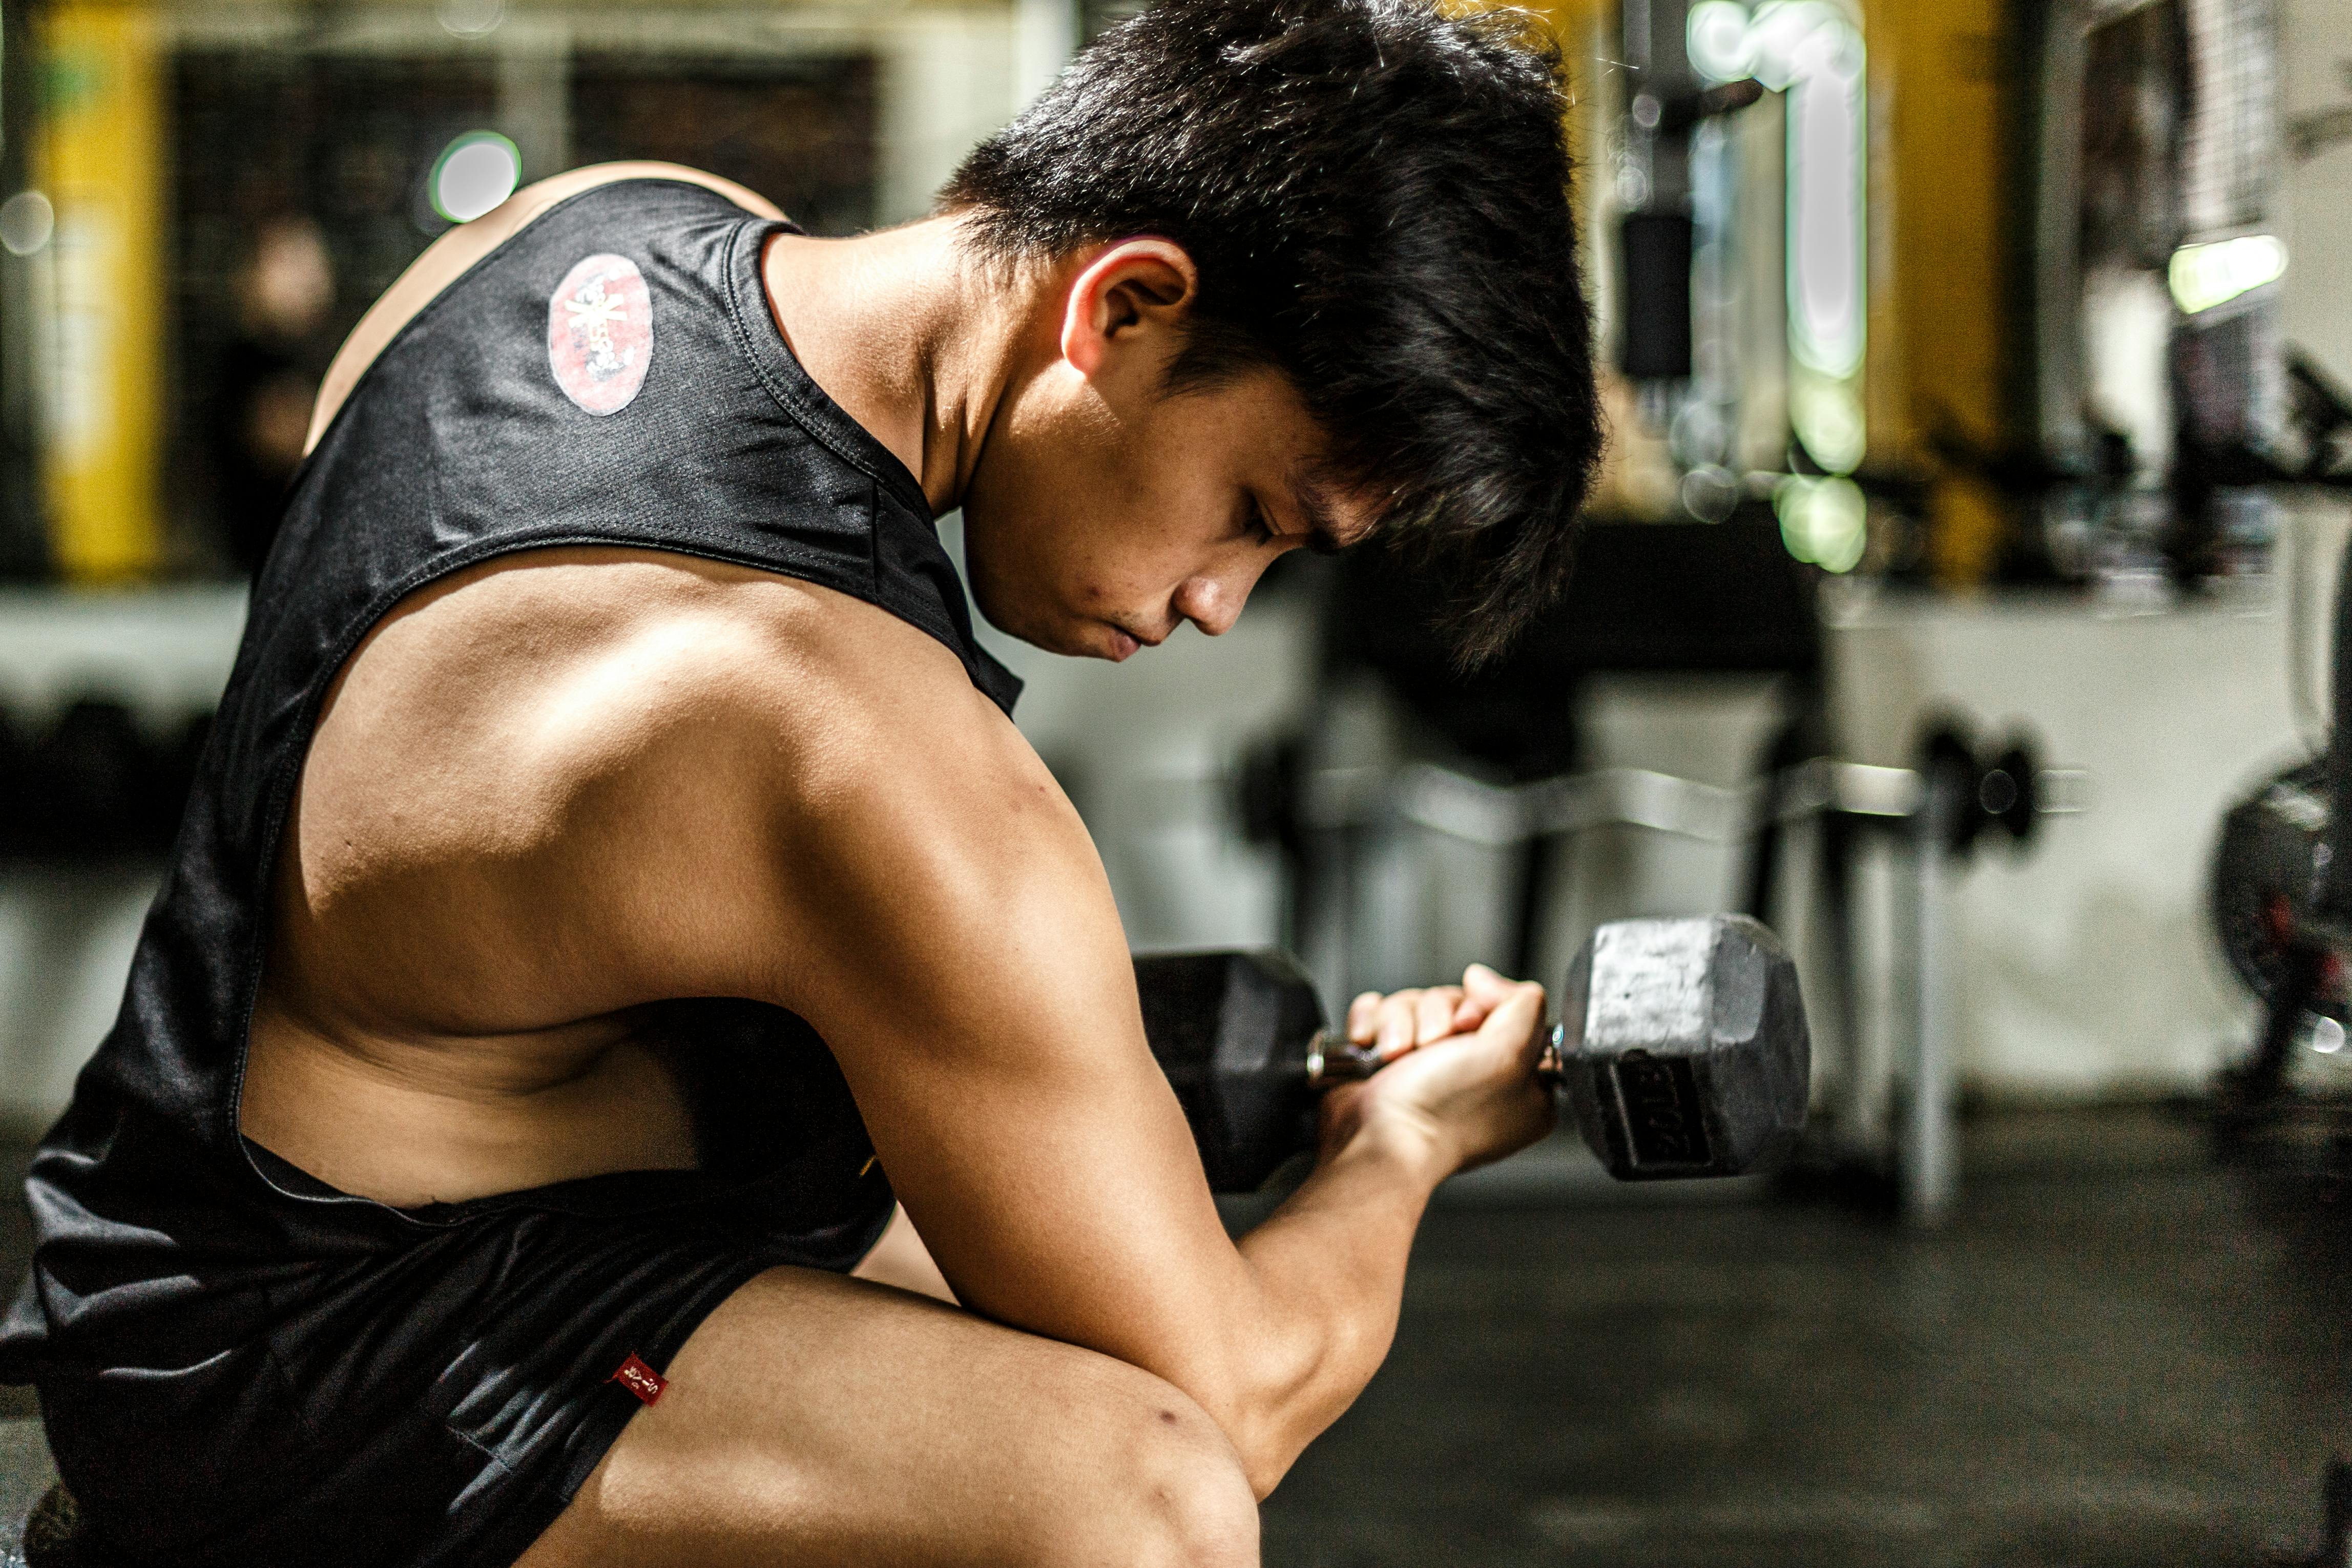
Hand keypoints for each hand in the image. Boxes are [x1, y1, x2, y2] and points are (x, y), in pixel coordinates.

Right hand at [1319, 964, 1555, 1178]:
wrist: (1377, 1141)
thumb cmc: (1442, 1113)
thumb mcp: (1510, 1054)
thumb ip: (1523, 1004)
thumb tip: (1484, 979)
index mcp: (1520, 1084)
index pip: (1508, 1011)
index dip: (1484, 1009)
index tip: (1470, 1028)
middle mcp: (1476, 1077)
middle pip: (1456, 1002)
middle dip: (1436, 1016)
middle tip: (1432, 1047)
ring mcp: (1428, 1071)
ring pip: (1416, 1005)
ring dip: (1400, 1023)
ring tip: (1398, 1056)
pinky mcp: (1387, 1065)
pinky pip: (1380, 1013)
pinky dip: (1373, 1024)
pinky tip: (1373, 1047)